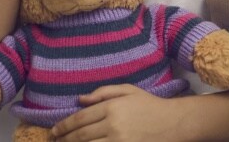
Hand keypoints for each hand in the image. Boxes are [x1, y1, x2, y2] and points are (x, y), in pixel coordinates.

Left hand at [51, 85, 183, 141]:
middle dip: (65, 139)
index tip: (55, 130)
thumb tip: (80, 99)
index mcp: (113, 107)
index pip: (81, 118)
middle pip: (81, 135)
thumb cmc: (150, 105)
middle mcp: (113, 125)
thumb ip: (104, 92)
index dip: (64, 125)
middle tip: (55, 140)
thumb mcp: (129, 91)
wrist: (173, 123)